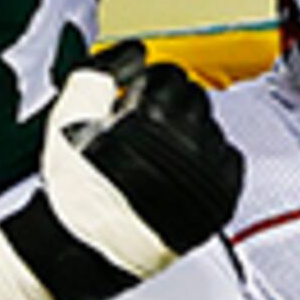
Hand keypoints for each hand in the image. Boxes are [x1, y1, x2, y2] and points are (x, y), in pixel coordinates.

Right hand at [42, 44, 245, 260]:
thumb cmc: (75, 190)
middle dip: (167, 108)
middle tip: (143, 130)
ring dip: (188, 135)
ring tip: (156, 159)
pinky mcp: (220, 200)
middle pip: (193, 98)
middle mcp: (187, 141)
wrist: (81, 248)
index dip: (144, 87)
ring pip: (211, 128)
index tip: (133, 100)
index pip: (169, 74)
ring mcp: (207, 172)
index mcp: (152, 116)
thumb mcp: (69, 115)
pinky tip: (181, 174)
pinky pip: (230, 161)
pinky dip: (210, 162)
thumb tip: (133, 52)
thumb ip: (101, 70)